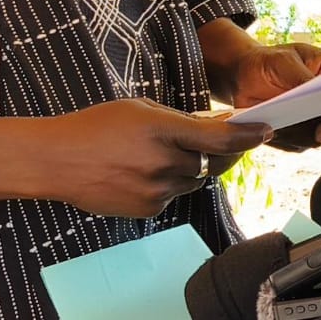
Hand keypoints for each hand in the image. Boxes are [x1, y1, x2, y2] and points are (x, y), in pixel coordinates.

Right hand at [43, 98, 273, 217]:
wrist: (57, 160)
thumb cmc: (94, 127)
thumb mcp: (138, 110)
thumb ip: (177, 119)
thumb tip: (214, 124)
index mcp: (160, 130)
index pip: (218, 137)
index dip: (246, 136)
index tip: (264, 131)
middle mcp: (162, 163)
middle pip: (211, 162)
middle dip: (219, 151)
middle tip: (219, 140)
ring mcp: (156, 190)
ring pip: (194, 181)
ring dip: (190, 168)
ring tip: (159, 153)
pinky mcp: (149, 209)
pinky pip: (173, 196)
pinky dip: (168, 183)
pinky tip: (141, 171)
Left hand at [227, 43, 320, 151]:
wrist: (242, 74)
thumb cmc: (270, 61)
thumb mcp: (284, 61)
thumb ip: (303, 77)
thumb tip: (317, 96)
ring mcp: (316, 121)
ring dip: (304, 132)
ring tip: (282, 119)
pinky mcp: (298, 136)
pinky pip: (299, 145)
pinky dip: (286, 138)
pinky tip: (272, 125)